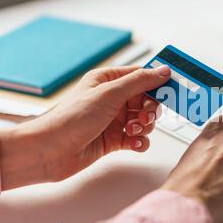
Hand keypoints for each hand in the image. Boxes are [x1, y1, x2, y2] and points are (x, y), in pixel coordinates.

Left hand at [0, 65, 170, 189]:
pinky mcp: (114, 139)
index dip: (158, 83)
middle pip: (147, 100)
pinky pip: (137, 138)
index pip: (142, 76)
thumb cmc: (69, 119)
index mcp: (108, 81)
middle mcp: (112, 99)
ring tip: (132, 131)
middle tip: (146, 116)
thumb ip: (139, 82)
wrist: (49, 152)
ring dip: (144, 127)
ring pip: (144, 120)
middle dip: (151, 110)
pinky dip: (140, 142)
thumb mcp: (109, 94)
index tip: (172, 89)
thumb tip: (162, 71)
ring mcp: (113, 120)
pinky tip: (134, 144)